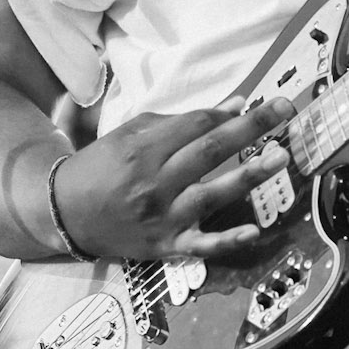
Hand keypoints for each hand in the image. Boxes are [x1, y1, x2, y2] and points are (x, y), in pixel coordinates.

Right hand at [50, 94, 295, 265]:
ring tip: (280, 158)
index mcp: (144, 148)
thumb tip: (233, 106)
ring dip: (248, 176)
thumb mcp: (132, 134)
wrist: (63, 213)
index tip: (263, 102)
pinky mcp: (165, 246)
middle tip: (285, 111)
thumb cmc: (102, 167)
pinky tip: (254, 231)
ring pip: (211, 194)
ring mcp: (162, 216)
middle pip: (209, 150)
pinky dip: (226, 241)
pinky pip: (200, 245)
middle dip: (250, 129)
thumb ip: (180, 121)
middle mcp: (155, 181)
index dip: (231, 112)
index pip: (197, 125)